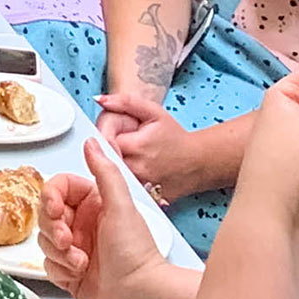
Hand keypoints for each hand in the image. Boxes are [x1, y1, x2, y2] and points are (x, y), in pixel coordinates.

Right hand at [43, 139, 181, 298]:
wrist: (141, 298)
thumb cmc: (136, 254)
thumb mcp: (121, 206)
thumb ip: (105, 172)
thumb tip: (92, 142)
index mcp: (94, 203)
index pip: (57, 188)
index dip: (50, 197)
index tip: (55, 209)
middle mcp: (82, 223)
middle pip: (45, 215)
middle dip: (53, 228)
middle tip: (69, 239)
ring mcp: (75, 248)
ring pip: (44, 240)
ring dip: (59, 252)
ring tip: (80, 260)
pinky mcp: (69, 272)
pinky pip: (47, 264)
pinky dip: (60, 269)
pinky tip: (79, 273)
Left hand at [97, 90, 228, 203]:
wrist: (199, 162)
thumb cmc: (175, 137)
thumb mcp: (153, 112)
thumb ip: (125, 102)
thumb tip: (99, 100)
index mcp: (135, 146)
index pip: (101, 140)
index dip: (103, 134)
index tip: (113, 132)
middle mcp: (135, 169)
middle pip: (104, 159)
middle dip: (107, 150)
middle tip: (123, 144)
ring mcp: (139, 186)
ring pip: (112, 176)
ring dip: (113, 166)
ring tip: (130, 158)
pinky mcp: (142, 198)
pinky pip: (123, 190)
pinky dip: (122, 181)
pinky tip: (133, 173)